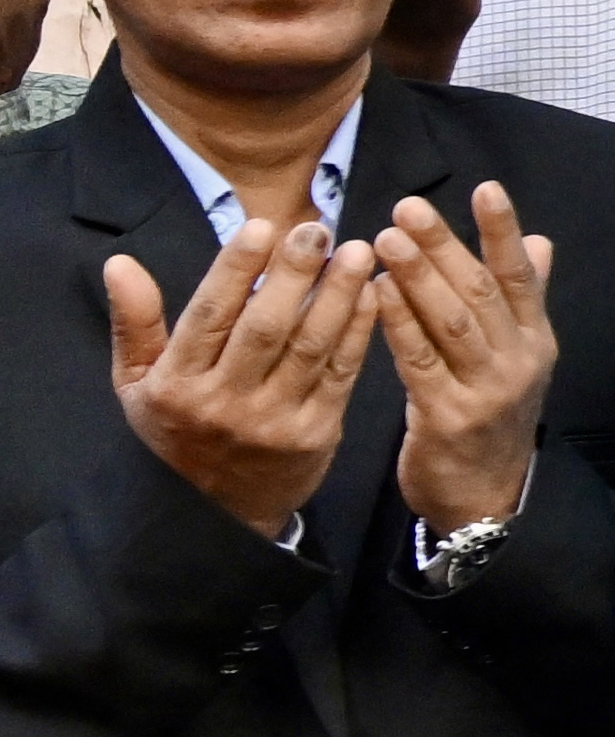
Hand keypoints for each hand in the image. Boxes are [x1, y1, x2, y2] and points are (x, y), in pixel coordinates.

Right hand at [99, 210, 380, 543]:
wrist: (216, 512)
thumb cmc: (176, 431)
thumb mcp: (138, 384)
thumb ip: (134, 323)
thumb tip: (120, 264)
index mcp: (178, 384)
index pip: (209, 315)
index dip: (236, 269)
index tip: (262, 224)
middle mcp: (225, 402)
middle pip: (265, 328)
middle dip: (294, 275)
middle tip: (318, 228)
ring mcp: (274, 420)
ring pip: (310, 348)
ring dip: (338, 296)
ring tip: (356, 251)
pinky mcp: (316, 434)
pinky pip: (342, 374)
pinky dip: (358, 332)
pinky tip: (373, 294)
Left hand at [369, 182, 559, 537]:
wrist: (485, 498)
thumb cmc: (490, 417)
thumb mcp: (518, 358)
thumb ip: (523, 301)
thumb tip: (541, 242)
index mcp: (536, 341)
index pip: (522, 277)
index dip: (504, 232)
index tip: (486, 188)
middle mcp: (520, 361)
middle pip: (481, 292)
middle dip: (446, 246)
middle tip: (408, 207)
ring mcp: (487, 390)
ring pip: (452, 322)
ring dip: (418, 276)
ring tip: (386, 237)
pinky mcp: (448, 417)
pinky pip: (418, 360)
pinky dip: (396, 322)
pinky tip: (373, 292)